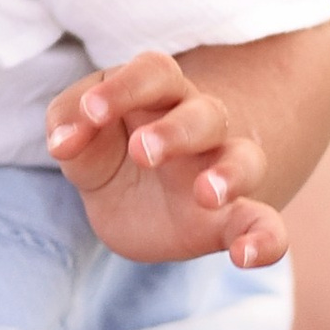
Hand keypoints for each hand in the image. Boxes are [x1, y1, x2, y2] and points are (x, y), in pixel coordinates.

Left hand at [46, 47, 289, 267]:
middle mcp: (198, 126)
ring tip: (206, 194)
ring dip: (230, 174)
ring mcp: (219, 171)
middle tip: (143, 152)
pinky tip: (246, 256)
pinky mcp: (230, 220)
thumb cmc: (107, 148)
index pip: (154, 74)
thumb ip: (68, 123)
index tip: (92, 112)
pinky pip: (264, 223)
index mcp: (158, 94)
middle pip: (203, 113)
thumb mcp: (78, 131)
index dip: (125, 87)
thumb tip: (64, 140)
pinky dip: (266, 239)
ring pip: (245, 158)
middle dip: (176, 130)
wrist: (133, 202)